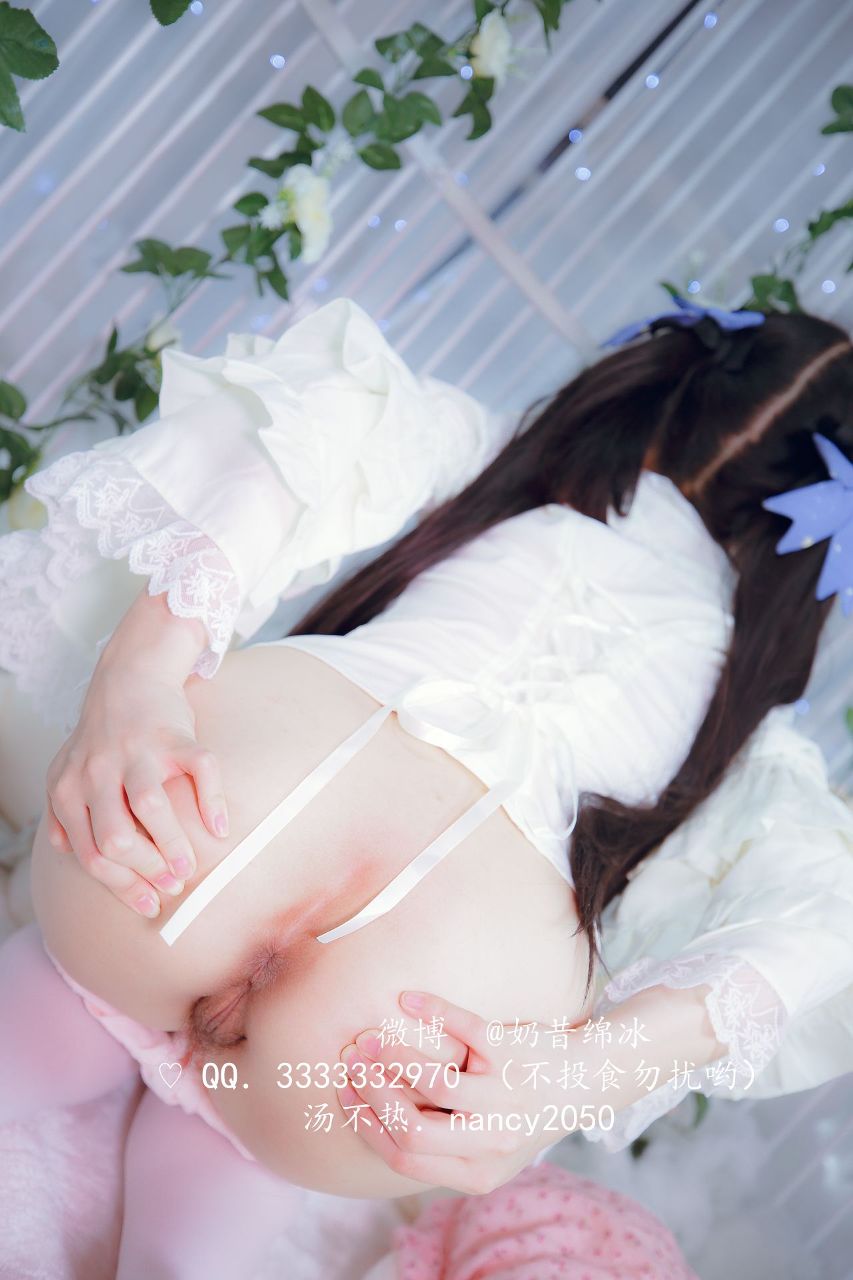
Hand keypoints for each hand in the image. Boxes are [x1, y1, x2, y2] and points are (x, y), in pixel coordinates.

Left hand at [45, 664, 228, 918]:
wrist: (130, 673)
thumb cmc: (103, 733)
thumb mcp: (67, 768)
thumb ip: (63, 810)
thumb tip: (67, 850)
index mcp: (70, 787)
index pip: (91, 853)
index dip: (123, 886)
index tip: (150, 903)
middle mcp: (99, 770)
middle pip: (116, 838)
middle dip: (146, 871)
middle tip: (171, 884)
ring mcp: (138, 751)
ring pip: (151, 807)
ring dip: (173, 846)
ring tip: (190, 867)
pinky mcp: (175, 734)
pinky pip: (200, 770)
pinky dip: (212, 803)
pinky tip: (218, 828)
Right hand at [336, 991, 582, 1194]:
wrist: (588, 1081)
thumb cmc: (525, 1112)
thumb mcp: (489, 1148)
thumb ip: (443, 1147)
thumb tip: (373, 1118)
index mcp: (479, 1172)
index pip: (405, 1157)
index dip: (367, 1125)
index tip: (345, 1094)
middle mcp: (493, 1139)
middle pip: (412, 1129)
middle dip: (372, 1094)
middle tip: (353, 1062)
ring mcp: (505, 1095)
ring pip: (434, 1083)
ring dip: (393, 1057)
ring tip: (372, 1037)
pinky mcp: (514, 1052)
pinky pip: (464, 1027)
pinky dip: (431, 1010)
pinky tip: (408, 999)